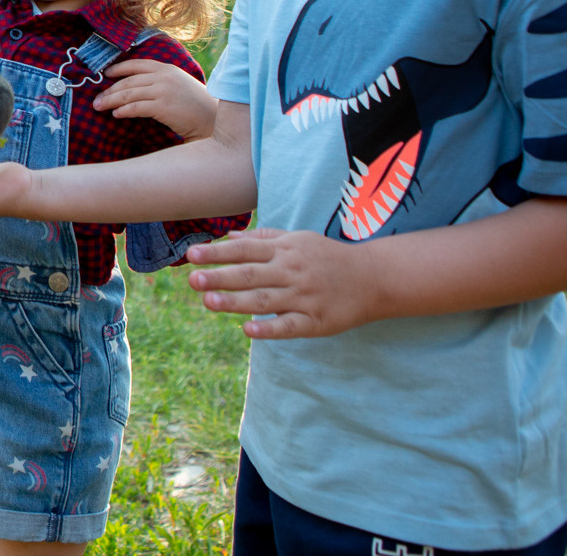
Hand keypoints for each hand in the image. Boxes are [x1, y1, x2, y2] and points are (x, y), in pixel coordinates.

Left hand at [92, 60, 219, 140]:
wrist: (214, 119)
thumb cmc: (196, 105)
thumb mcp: (179, 84)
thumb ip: (160, 80)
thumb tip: (136, 86)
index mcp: (167, 68)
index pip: (136, 64)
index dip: (118, 69)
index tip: (106, 74)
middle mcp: (163, 76)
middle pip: (128, 81)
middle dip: (110, 90)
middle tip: (96, 99)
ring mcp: (162, 91)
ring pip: (128, 94)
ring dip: (111, 100)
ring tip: (100, 107)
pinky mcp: (162, 106)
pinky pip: (135, 108)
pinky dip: (123, 110)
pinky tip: (116, 114)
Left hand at [185, 228, 374, 338]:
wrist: (374, 278)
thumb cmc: (328, 257)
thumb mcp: (297, 240)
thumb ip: (263, 238)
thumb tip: (229, 237)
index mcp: (285, 250)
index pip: (245, 250)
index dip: (217, 253)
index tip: (192, 254)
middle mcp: (292, 272)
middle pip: (250, 275)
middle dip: (219, 277)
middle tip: (192, 280)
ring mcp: (303, 297)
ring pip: (264, 300)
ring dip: (234, 302)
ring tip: (208, 302)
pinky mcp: (316, 321)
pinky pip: (289, 326)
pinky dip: (268, 329)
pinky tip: (246, 330)